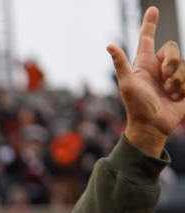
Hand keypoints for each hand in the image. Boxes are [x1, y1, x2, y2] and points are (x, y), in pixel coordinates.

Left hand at [108, 6, 184, 155]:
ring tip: (169, 92)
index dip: (150, 24)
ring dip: (177, 79)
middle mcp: (158, 66)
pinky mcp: (184, 84)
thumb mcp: (127, 85)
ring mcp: (172, 75)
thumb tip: (109, 45)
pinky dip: (184, 87)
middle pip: (172, 48)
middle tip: (165, 78)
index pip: (147, 38)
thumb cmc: (137, 107)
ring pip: (182, 64)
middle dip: (171, 62)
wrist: (153, 126)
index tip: (153, 9)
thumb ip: (121, 64)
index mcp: (144, 63)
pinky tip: (177, 97)